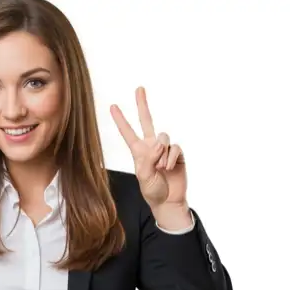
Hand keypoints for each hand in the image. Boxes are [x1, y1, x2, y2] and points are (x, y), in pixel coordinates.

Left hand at [110, 87, 186, 208]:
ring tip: (161, 169)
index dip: (120, 120)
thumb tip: (160, 143)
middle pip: (147, 121)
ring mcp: (165, 149)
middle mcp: (151, 146)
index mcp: (138, 151)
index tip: (112, 106)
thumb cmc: (152, 190)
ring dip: (161, 155)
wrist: (168, 200)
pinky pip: (174, 149)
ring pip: (163, 138)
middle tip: (139, 89)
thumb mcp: (143, 175)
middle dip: (143, 104)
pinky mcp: (177, 153)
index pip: (128, 132)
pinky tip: (169, 169)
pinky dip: (171, 159)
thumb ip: (149, 158)